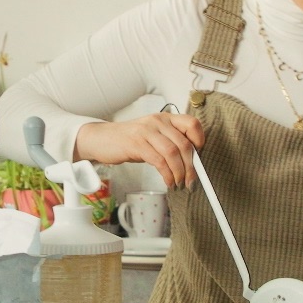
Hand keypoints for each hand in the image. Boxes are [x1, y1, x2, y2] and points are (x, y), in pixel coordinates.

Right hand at [74, 114, 204, 187]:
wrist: (102, 139)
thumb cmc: (130, 140)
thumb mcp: (154, 137)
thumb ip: (171, 144)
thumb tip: (192, 162)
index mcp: (165, 118)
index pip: (192, 123)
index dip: (200, 140)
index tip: (199, 158)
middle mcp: (158, 122)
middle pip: (184, 144)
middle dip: (191, 167)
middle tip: (192, 181)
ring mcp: (146, 131)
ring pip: (173, 153)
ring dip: (180, 173)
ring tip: (179, 184)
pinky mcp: (136, 143)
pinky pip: (159, 161)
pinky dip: (167, 175)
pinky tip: (168, 182)